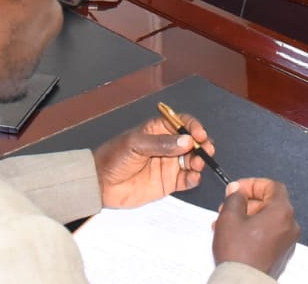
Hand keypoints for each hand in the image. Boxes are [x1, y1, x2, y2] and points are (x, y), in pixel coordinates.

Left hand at [93, 114, 210, 207]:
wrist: (101, 184)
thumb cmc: (114, 156)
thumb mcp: (135, 144)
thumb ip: (161, 143)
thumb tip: (187, 141)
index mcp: (158, 130)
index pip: (182, 123)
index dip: (193, 127)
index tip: (200, 135)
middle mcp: (167, 146)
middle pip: (192, 142)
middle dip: (202, 144)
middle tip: (206, 150)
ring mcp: (169, 164)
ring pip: (192, 160)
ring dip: (199, 161)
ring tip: (197, 164)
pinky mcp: (168, 182)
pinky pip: (187, 179)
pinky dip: (193, 178)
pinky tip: (192, 177)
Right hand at [212, 178, 299, 277]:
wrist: (243, 282)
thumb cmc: (239, 254)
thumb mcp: (229, 216)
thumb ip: (234, 197)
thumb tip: (237, 190)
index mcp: (282, 212)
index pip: (273, 186)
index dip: (253, 184)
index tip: (239, 189)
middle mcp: (290, 226)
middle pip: (271, 203)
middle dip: (248, 202)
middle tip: (230, 205)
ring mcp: (287, 241)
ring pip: (268, 219)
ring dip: (249, 216)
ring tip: (228, 223)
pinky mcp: (282, 254)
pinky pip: (270, 234)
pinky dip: (255, 230)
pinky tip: (237, 235)